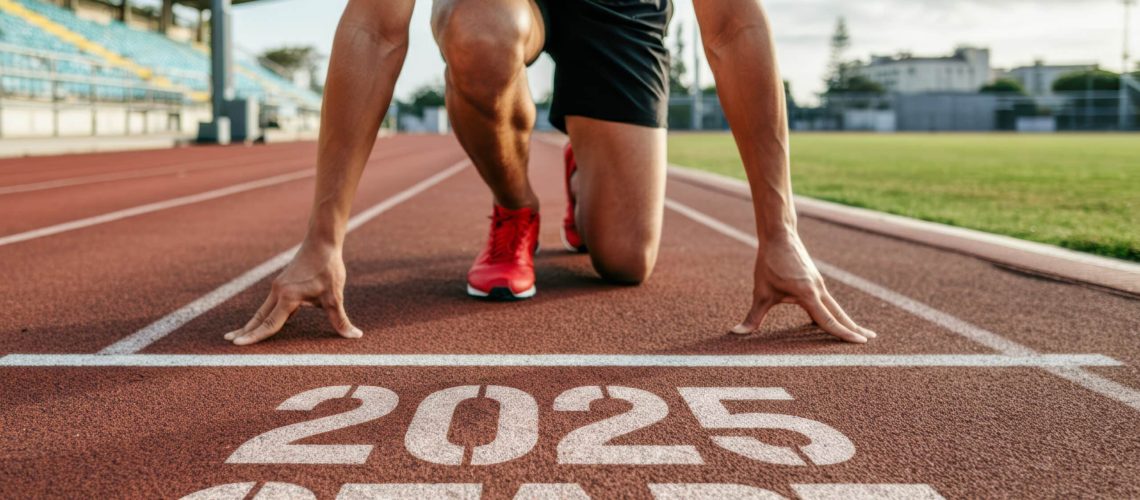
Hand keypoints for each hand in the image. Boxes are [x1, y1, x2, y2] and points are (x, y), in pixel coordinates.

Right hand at [224, 243, 362, 345]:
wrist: (322, 241)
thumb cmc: (328, 268)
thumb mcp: (335, 296)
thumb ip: (340, 319)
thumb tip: (355, 336)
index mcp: (288, 297)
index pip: (269, 323)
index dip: (255, 336)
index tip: (238, 345)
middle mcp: (278, 292)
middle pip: (259, 317)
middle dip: (245, 330)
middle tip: (228, 342)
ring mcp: (278, 286)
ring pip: (262, 310)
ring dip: (252, 322)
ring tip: (238, 333)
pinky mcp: (282, 283)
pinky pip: (270, 303)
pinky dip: (263, 314)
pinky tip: (260, 321)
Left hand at [732, 233, 877, 342]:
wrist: (779, 235)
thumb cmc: (770, 263)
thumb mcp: (760, 292)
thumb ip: (753, 316)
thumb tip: (736, 333)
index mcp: (808, 294)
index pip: (828, 320)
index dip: (843, 334)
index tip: (859, 343)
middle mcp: (818, 290)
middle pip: (840, 314)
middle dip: (854, 328)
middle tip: (870, 340)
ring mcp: (818, 284)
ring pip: (835, 307)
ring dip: (847, 320)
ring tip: (859, 332)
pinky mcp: (815, 280)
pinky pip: (827, 300)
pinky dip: (834, 311)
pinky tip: (834, 318)